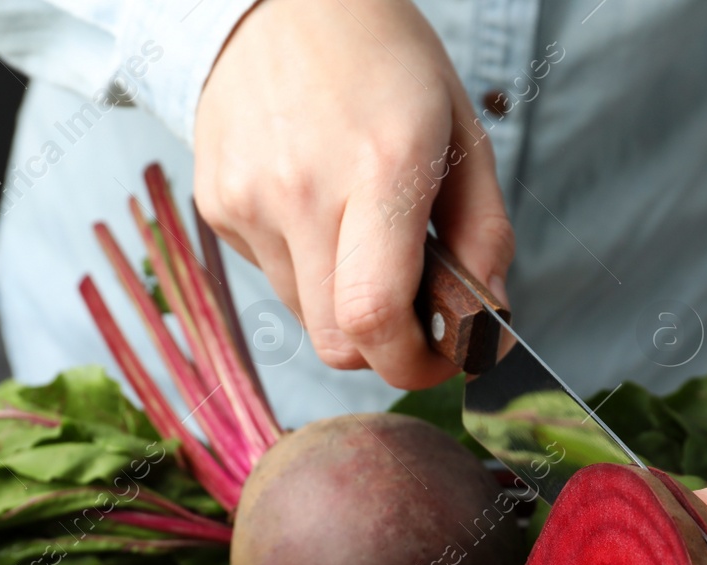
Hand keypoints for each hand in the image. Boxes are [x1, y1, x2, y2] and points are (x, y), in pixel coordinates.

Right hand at [193, 0, 513, 387]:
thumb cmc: (385, 61)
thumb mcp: (461, 132)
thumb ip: (485, 232)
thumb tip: (489, 321)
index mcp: (380, 169)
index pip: (376, 318)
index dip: (414, 362)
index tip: (443, 352)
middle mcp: (303, 191)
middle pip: (338, 343)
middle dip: (384, 348)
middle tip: (413, 314)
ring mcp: (248, 201)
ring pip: (304, 315)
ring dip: (343, 302)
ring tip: (359, 232)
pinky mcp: (216, 205)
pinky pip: (271, 276)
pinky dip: (305, 265)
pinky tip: (315, 204)